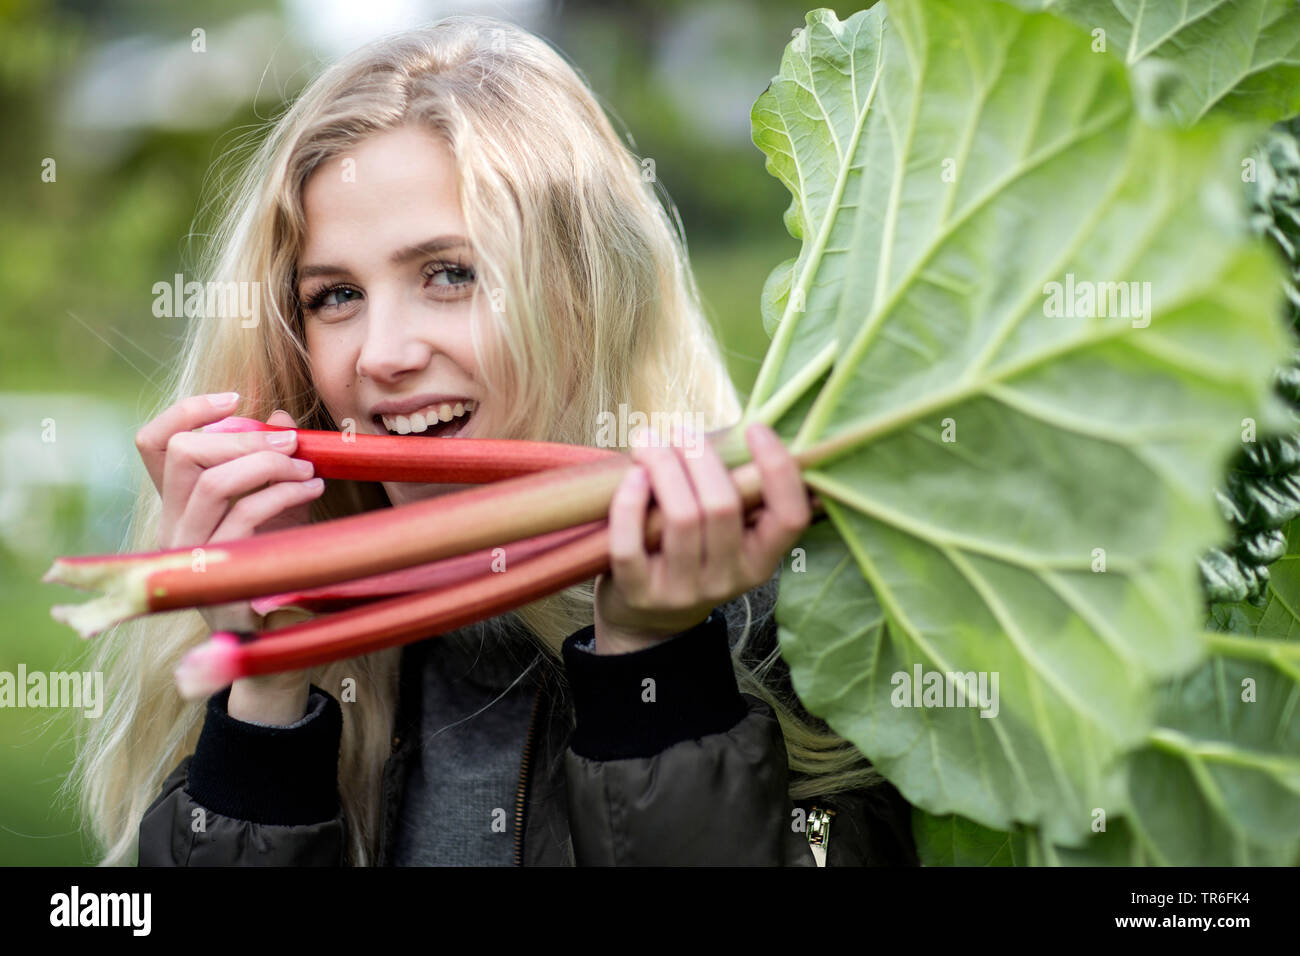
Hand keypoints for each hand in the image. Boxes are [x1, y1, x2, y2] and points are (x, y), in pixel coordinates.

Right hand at [135, 394, 322, 721]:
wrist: (279, 639)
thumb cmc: (278, 563)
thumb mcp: (278, 505)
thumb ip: (270, 462)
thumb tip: (278, 415)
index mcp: (178, 503)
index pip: (153, 443)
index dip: (186, 411)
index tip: (236, 397)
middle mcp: (172, 526)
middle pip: (182, 453)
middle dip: (242, 435)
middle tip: (290, 440)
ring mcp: (189, 553)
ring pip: (213, 483)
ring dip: (267, 464)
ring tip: (307, 468)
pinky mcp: (216, 576)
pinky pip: (244, 517)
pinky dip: (283, 493)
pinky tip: (313, 489)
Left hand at [593, 422, 811, 654]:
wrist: (648, 618)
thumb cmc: (690, 552)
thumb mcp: (726, 531)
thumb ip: (735, 489)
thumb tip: (741, 428)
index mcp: (762, 559)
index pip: (790, 517)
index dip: (779, 469)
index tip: (757, 428)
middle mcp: (729, 579)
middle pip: (723, 506)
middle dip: (699, 456)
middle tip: (679, 432)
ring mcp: (684, 591)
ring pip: (681, 518)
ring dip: (662, 466)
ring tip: (649, 442)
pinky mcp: (640, 594)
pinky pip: (631, 544)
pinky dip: (629, 503)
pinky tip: (632, 476)